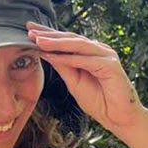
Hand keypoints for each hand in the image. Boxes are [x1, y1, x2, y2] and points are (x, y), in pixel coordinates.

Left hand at [26, 21, 146, 133]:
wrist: (118, 118)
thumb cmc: (98, 101)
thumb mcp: (73, 81)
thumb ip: (63, 66)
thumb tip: (45, 52)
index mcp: (89, 52)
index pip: (66, 40)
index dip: (48, 35)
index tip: (29, 30)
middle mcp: (98, 50)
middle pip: (70, 38)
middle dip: (49, 35)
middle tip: (30, 30)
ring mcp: (106, 55)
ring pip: (77, 45)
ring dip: (56, 43)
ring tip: (39, 41)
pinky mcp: (111, 65)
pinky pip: (86, 60)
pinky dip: (69, 58)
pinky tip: (53, 56)